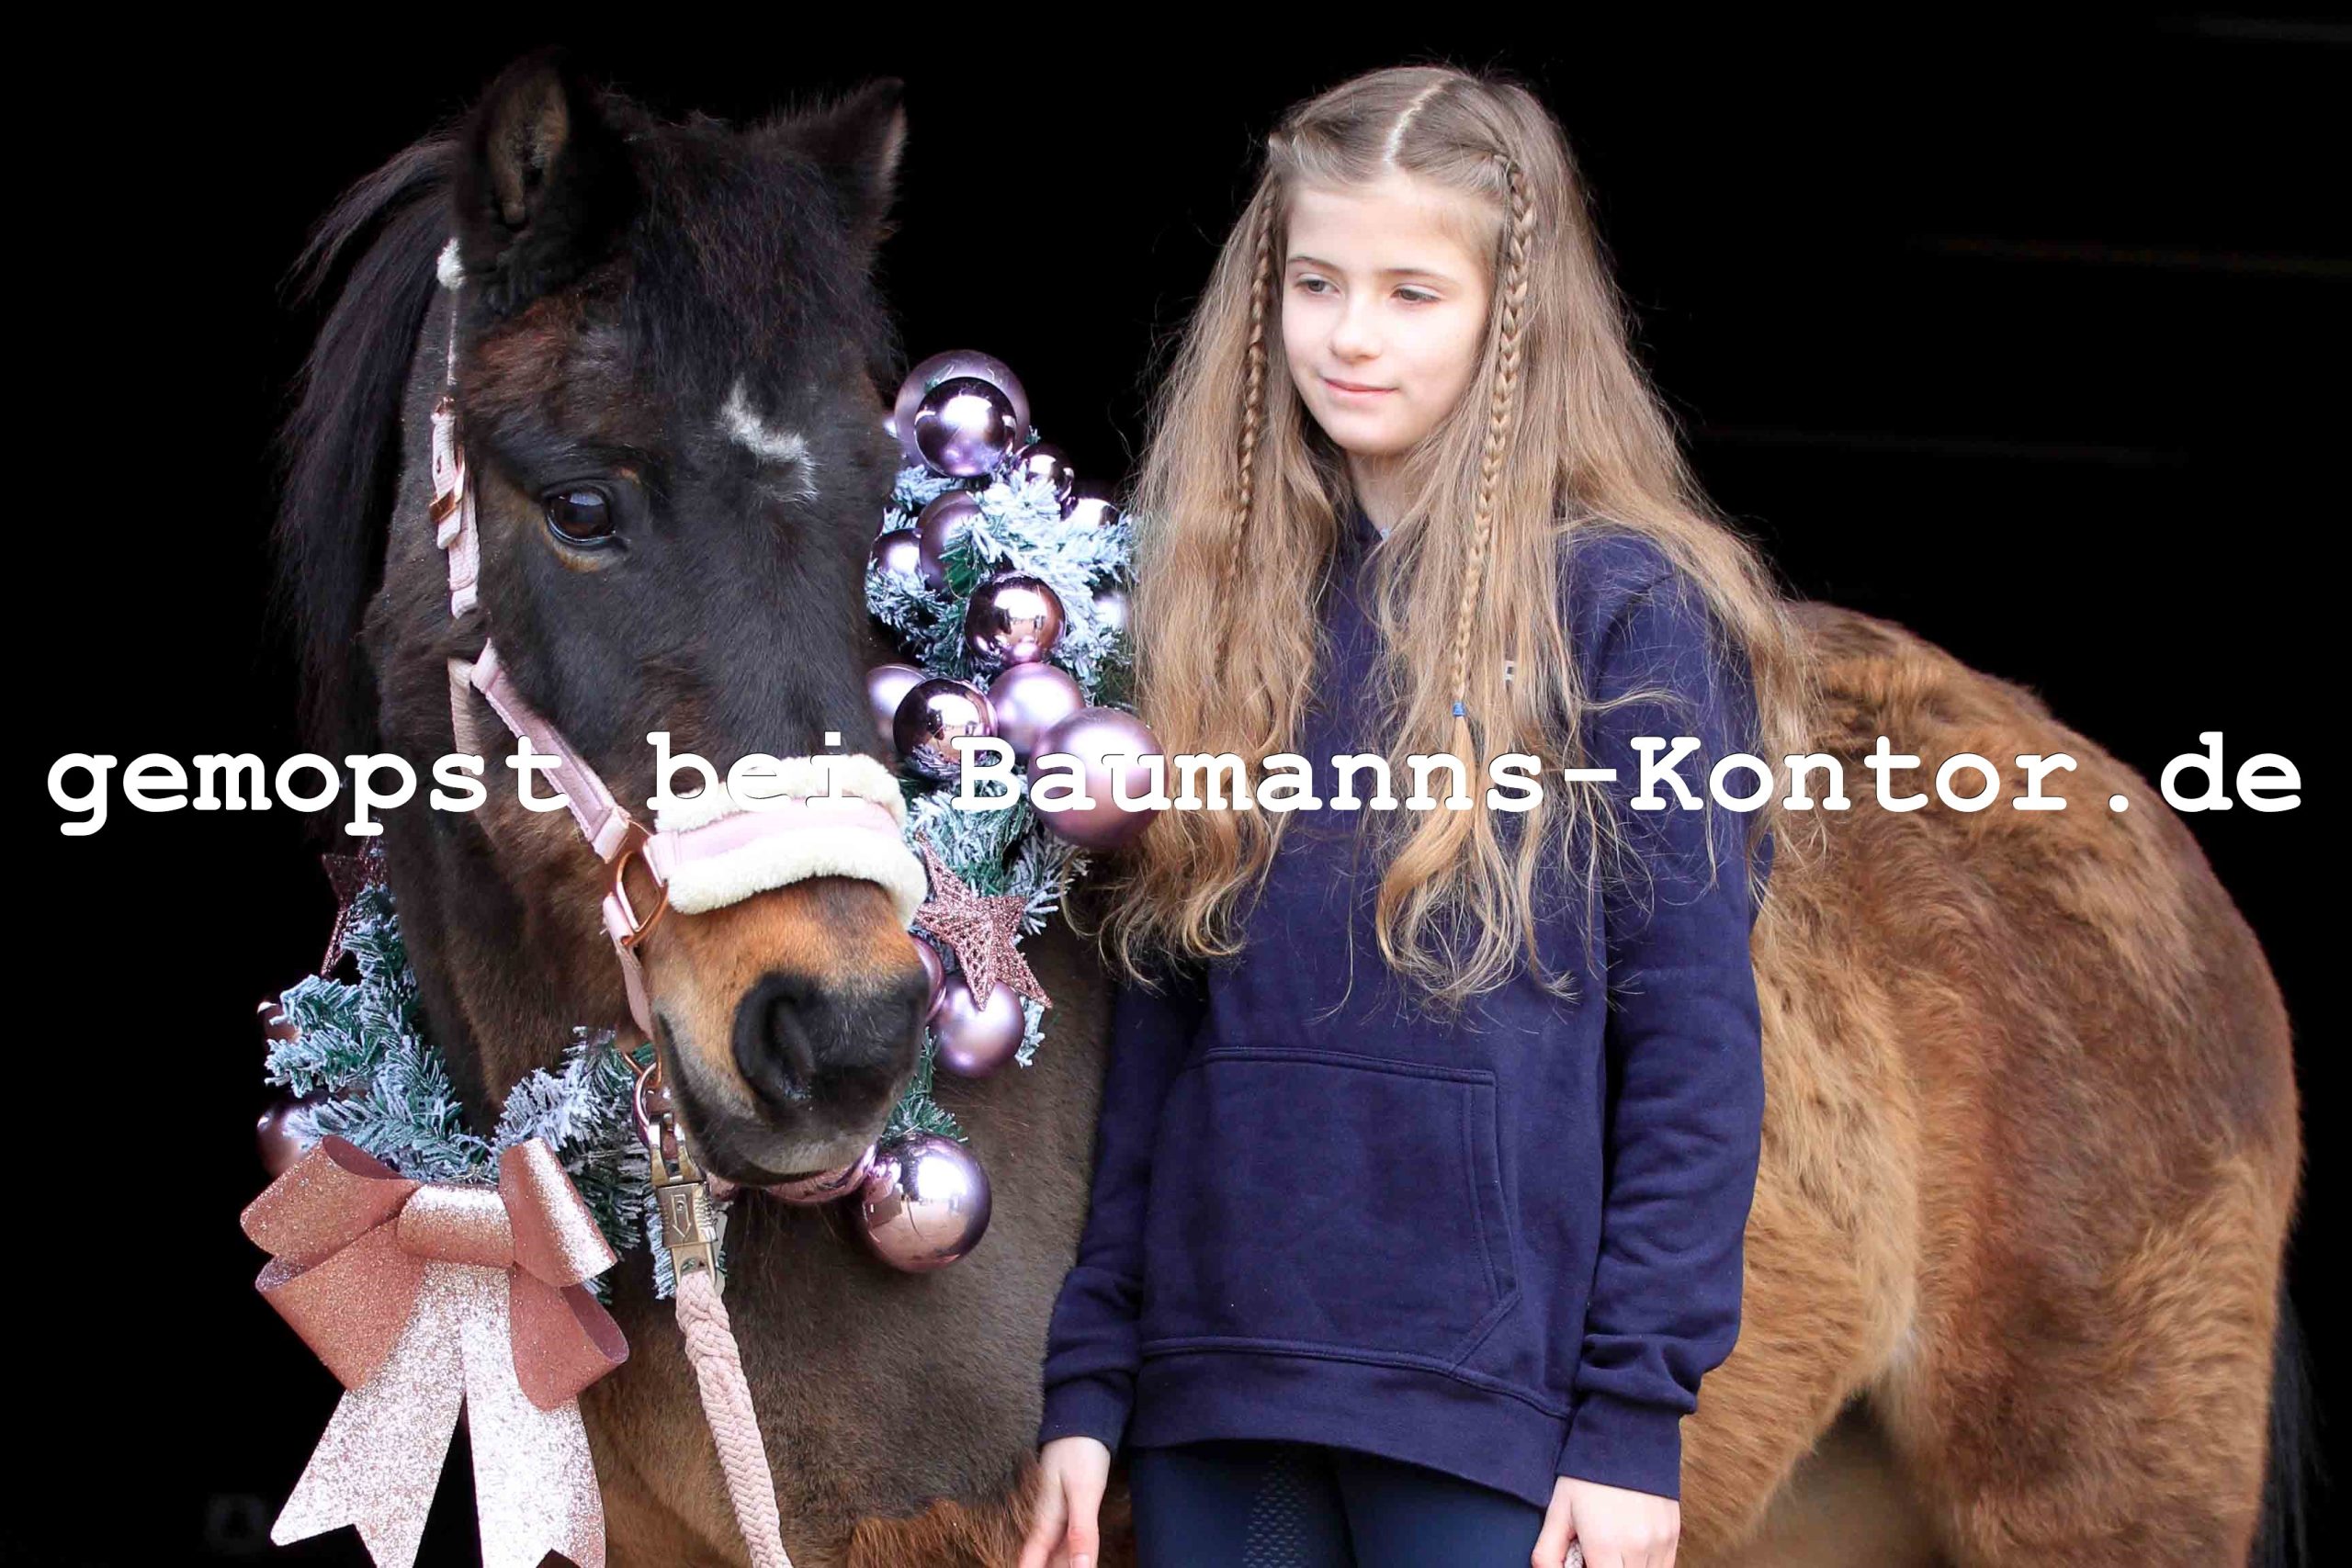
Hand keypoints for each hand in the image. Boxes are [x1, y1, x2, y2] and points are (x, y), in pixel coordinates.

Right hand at [1019, 1436, 1113, 1567]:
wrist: (1082, 1416)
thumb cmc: (1081, 1450)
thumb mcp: (1085, 1492)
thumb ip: (1081, 1532)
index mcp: (1046, 1519)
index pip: (1031, 1561)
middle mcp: (1047, 1518)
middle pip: (1043, 1558)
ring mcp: (1056, 1510)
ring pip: (1055, 1549)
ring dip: (1061, 1563)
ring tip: (1072, 1567)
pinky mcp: (1067, 1503)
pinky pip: (1065, 1537)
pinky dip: (1071, 1552)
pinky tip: (1075, 1558)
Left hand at [1534, 1475, 1677, 1567]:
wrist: (1624, 1435)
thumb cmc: (1585, 1475)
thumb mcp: (1557, 1510)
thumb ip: (1547, 1552)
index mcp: (1605, 1546)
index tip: (1583, 1562)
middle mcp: (1638, 1548)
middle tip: (1594, 1555)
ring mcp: (1660, 1541)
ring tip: (1611, 1551)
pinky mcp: (1674, 1533)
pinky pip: (1664, 1566)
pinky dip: (1647, 1566)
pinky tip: (1629, 1550)